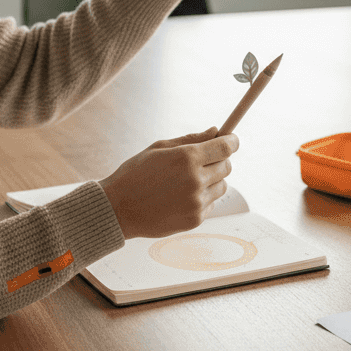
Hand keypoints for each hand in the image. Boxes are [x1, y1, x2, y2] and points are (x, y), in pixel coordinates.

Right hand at [99, 127, 238, 239]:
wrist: (118, 209)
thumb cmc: (135, 174)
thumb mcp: (159, 148)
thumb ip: (191, 139)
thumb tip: (216, 131)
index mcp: (186, 158)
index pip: (225, 147)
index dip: (232, 141)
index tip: (232, 139)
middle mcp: (195, 180)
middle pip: (227, 166)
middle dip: (220, 160)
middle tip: (204, 161)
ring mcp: (196, 202)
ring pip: (222, 186)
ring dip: (212, 181)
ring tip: (188, 181)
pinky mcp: (195, 220)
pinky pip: (211, 204)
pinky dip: (203, 199)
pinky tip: (181, 197)